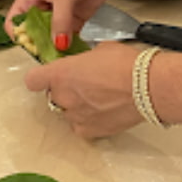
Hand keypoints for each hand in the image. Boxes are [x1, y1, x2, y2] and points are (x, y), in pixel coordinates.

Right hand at [5, 0, 116, 48]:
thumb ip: (60, 20)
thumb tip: (57, 43)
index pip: (15, 19)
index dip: (19, 34)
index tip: (30, 45)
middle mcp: (42, 5)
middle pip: (32, 31)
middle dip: (37, 44)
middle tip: (46, 55)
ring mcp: (58, 14)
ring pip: (50, 36)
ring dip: (53, 47)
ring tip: (58, 58)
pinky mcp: (74, 19)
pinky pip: (67, 37)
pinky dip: (69, 45)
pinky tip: (71, 53)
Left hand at [25, 42, 141, 138]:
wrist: (148, 88)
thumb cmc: (126, 64)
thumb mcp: (101, 50)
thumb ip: (85, 59)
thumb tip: (86, 63)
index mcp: (60, 74)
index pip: (33, 80)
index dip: (40, 78)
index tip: (49, 76)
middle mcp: (62, 97)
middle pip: (53, 96)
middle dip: (65, 90)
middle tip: (85, 84)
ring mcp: (74, 117)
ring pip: (68, 112)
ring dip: (77, 106)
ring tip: (100, 99)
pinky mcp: (89, 132)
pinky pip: (81, 126)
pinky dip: (88, 121)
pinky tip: (104, 112)